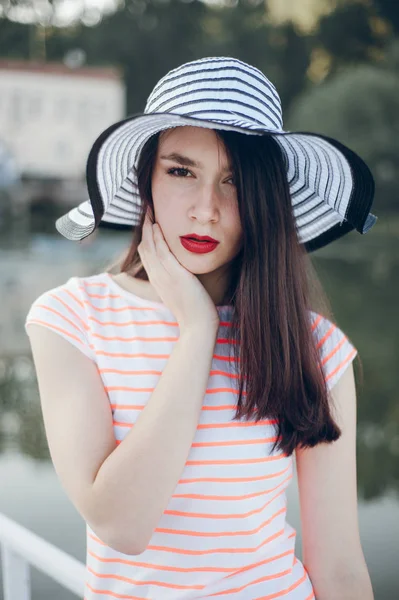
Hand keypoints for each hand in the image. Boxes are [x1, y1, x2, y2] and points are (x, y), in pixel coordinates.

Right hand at [137, 209, 219, 332]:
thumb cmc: (193, 311)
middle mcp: (157, 278)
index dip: (145, 239)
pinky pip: (162, 253)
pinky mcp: (175, 277)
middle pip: (144, 249)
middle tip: (145, 211)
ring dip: (148, 229)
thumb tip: (181, 271)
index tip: (147, 224)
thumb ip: (177, 281)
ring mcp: (164, 277)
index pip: (146, 256)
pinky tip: (156, 226)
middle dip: (143, 229)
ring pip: (150, 248)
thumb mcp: (180, 293)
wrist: (198, 326)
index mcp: (157, 282)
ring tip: (148, 212)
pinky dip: (158, 239)